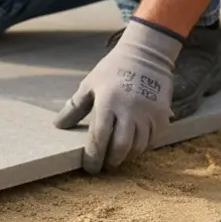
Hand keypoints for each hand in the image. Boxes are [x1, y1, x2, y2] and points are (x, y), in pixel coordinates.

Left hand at [54, 19, 181, 173]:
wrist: (146, 54)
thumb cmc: (112, 70)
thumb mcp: (89, 84)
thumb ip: (74, 107)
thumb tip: (58, 125)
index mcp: (107, 102)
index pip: (99, 138)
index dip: (93, 156)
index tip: (90, 167)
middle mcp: (129, 110)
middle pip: (120, 147)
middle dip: (111, 161)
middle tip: (104, 166)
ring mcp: (148, 113)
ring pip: (138, 147)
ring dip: (126, 156)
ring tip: (117, 157)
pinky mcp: (162, 115)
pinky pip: (153, 140)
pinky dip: (142, 148)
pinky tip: (133, 147)